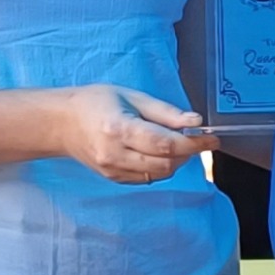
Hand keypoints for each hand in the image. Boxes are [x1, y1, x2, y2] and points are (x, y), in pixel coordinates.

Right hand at [56, 82, 213, 185]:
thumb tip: (195, 123)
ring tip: (175, 143)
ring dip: (176, 161)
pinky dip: (160, 167)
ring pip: (160, 174)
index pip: (166, 144)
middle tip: (196, 139)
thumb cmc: (94, 102)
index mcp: (119, 128)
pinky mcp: (114, 178)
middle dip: (188, 153)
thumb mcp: (131, 96)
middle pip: (166, 164)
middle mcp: (116, 154)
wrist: (61, 124)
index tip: (212, 138)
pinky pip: (148, 178)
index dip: (194, 144)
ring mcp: (114, 170)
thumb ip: (165, 112)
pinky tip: (157, 152)